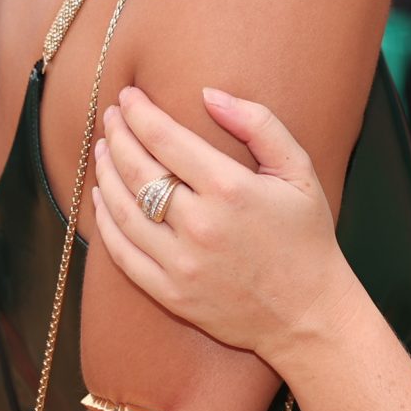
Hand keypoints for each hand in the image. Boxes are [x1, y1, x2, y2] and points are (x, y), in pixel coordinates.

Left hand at [89, 84, 357, 364]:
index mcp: (231, 190)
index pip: (166, 139)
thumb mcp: (299, 171)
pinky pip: (121, 253)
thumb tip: (208, 95)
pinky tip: (102, 198)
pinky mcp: (170, 294)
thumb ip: (259, 124)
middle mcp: (200, 226)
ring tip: (102, 150)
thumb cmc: (307, 238)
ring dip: (105, 174)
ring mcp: (181, 264)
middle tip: (110, 118)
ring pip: (122, 209)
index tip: (128, 96)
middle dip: (117, 136)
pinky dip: (105, 221)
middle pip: (138, 170)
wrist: (308, 315)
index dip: (139, 113)